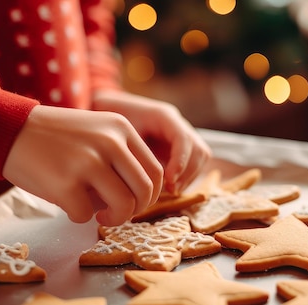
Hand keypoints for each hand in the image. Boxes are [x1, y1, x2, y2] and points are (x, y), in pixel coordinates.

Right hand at [2, 105, 163, 225]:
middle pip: (145, 191)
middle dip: (136, 211)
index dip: (150, 195)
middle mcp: (110, 142)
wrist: (10, 129)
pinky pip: (85, 215)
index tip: (135, 202)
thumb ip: (121, 156)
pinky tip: (68, 205)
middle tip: (118, 214)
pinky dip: (78, 217)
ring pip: (124, 206)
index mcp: (121, 128)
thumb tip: (140, 197)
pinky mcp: (66, 183)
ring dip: (114, 219)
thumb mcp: (96, 131)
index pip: (155, 171)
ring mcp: (88, 162)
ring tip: (100, 216)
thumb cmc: (54, 137)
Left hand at [92, 90, 211, 193]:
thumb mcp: (118, 131)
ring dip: (188, 177)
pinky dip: (184, 177)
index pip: (183, 139)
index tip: (168, 180)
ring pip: (200, 158)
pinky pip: (192, 163)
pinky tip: (168, 188)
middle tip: (170, 190)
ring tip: (169, 191)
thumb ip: (129, 148)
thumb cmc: (110, 118)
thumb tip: (137, 175)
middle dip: (188, 173)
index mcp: (164, 116)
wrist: (107, 109)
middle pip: (199, 149)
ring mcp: (180, 135)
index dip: (180, 162)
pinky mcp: (178, 147)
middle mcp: (177, 124)